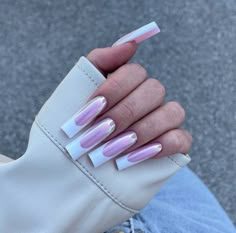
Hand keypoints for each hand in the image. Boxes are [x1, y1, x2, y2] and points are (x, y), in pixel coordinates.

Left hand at [61, 42, 191, 169]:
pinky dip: (162, 146)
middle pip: (153, 91)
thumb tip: (131, 44)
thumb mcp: (82, 89)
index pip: (134, 72)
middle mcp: (153, 97)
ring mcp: (167, 119)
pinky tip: (136, 157)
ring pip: (172, 112)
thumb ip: (102, 61)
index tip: (90, 111)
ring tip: (113, 149)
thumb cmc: (83, 122)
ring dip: (141, 131)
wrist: (83, 158)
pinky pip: (182, 139)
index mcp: (133, 83)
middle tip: (98, 134)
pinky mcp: (176, 143)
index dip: (113, 90)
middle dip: (124, 113)